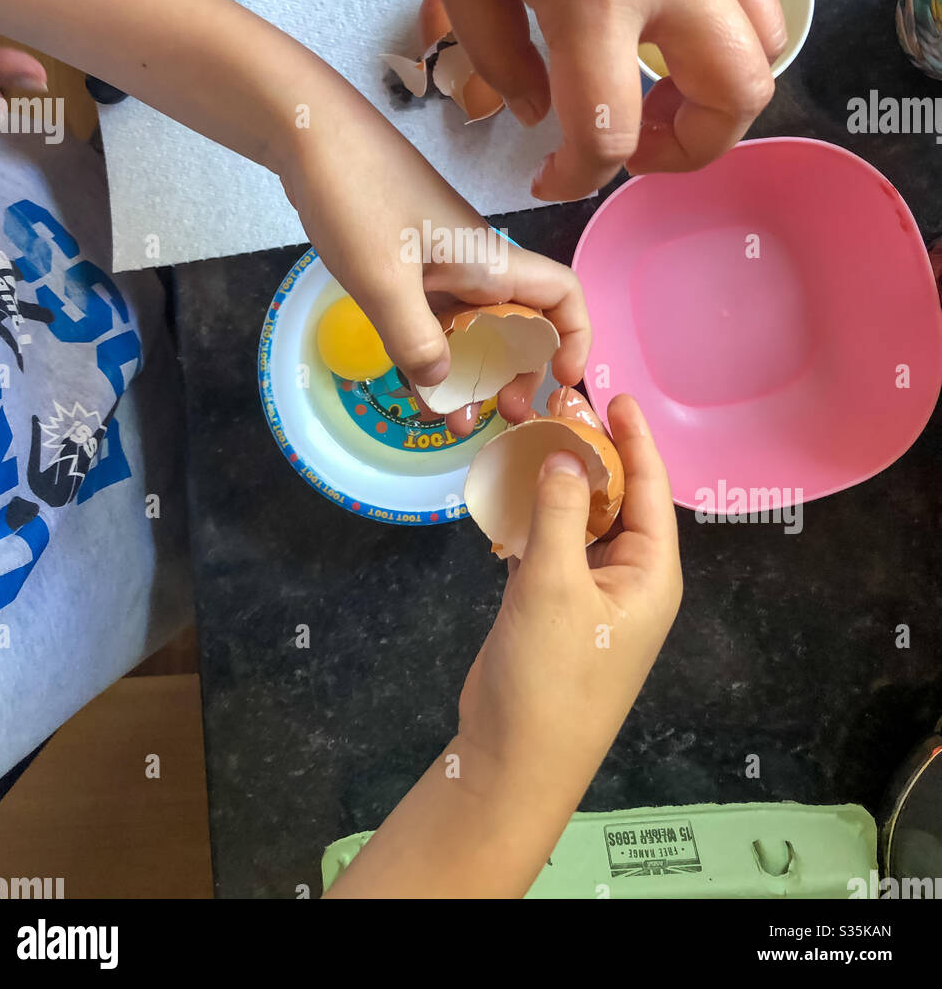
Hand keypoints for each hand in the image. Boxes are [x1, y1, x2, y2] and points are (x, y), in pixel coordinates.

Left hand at [279, 70, 589, 435]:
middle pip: (521, 323)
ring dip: (469, 371)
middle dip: (516, 372)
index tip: (561, 379)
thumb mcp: (382, 280)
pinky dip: (431, 353)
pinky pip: (435, 317)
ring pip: (473, 326)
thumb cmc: (355, 196)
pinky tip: (413, 386)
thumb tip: (443, 385)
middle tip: (497, 415)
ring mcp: (441, 264)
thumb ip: (415, 341)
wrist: (308, 133)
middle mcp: (476, 263)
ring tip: (450, 419)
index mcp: (488, 261)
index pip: (562, 296)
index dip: (575, 338)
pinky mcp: (408, 264)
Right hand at [457, 394, 681, 810]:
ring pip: (577, 521)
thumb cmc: (551, 675)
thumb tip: (567, 450)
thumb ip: (561, 510)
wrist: (513, 760)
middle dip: (588, 453)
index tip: (615, 395)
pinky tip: (504, 493)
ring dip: (555, 483)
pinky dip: (529, 519)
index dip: (635, 440)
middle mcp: (627, 579)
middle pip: (614, 500)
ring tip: (527, 437)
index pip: (649, 490)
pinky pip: (549, 547)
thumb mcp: (554, 585)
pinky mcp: (552, 608)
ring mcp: (588, 595)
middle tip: (555, 406)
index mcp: (649, 574)